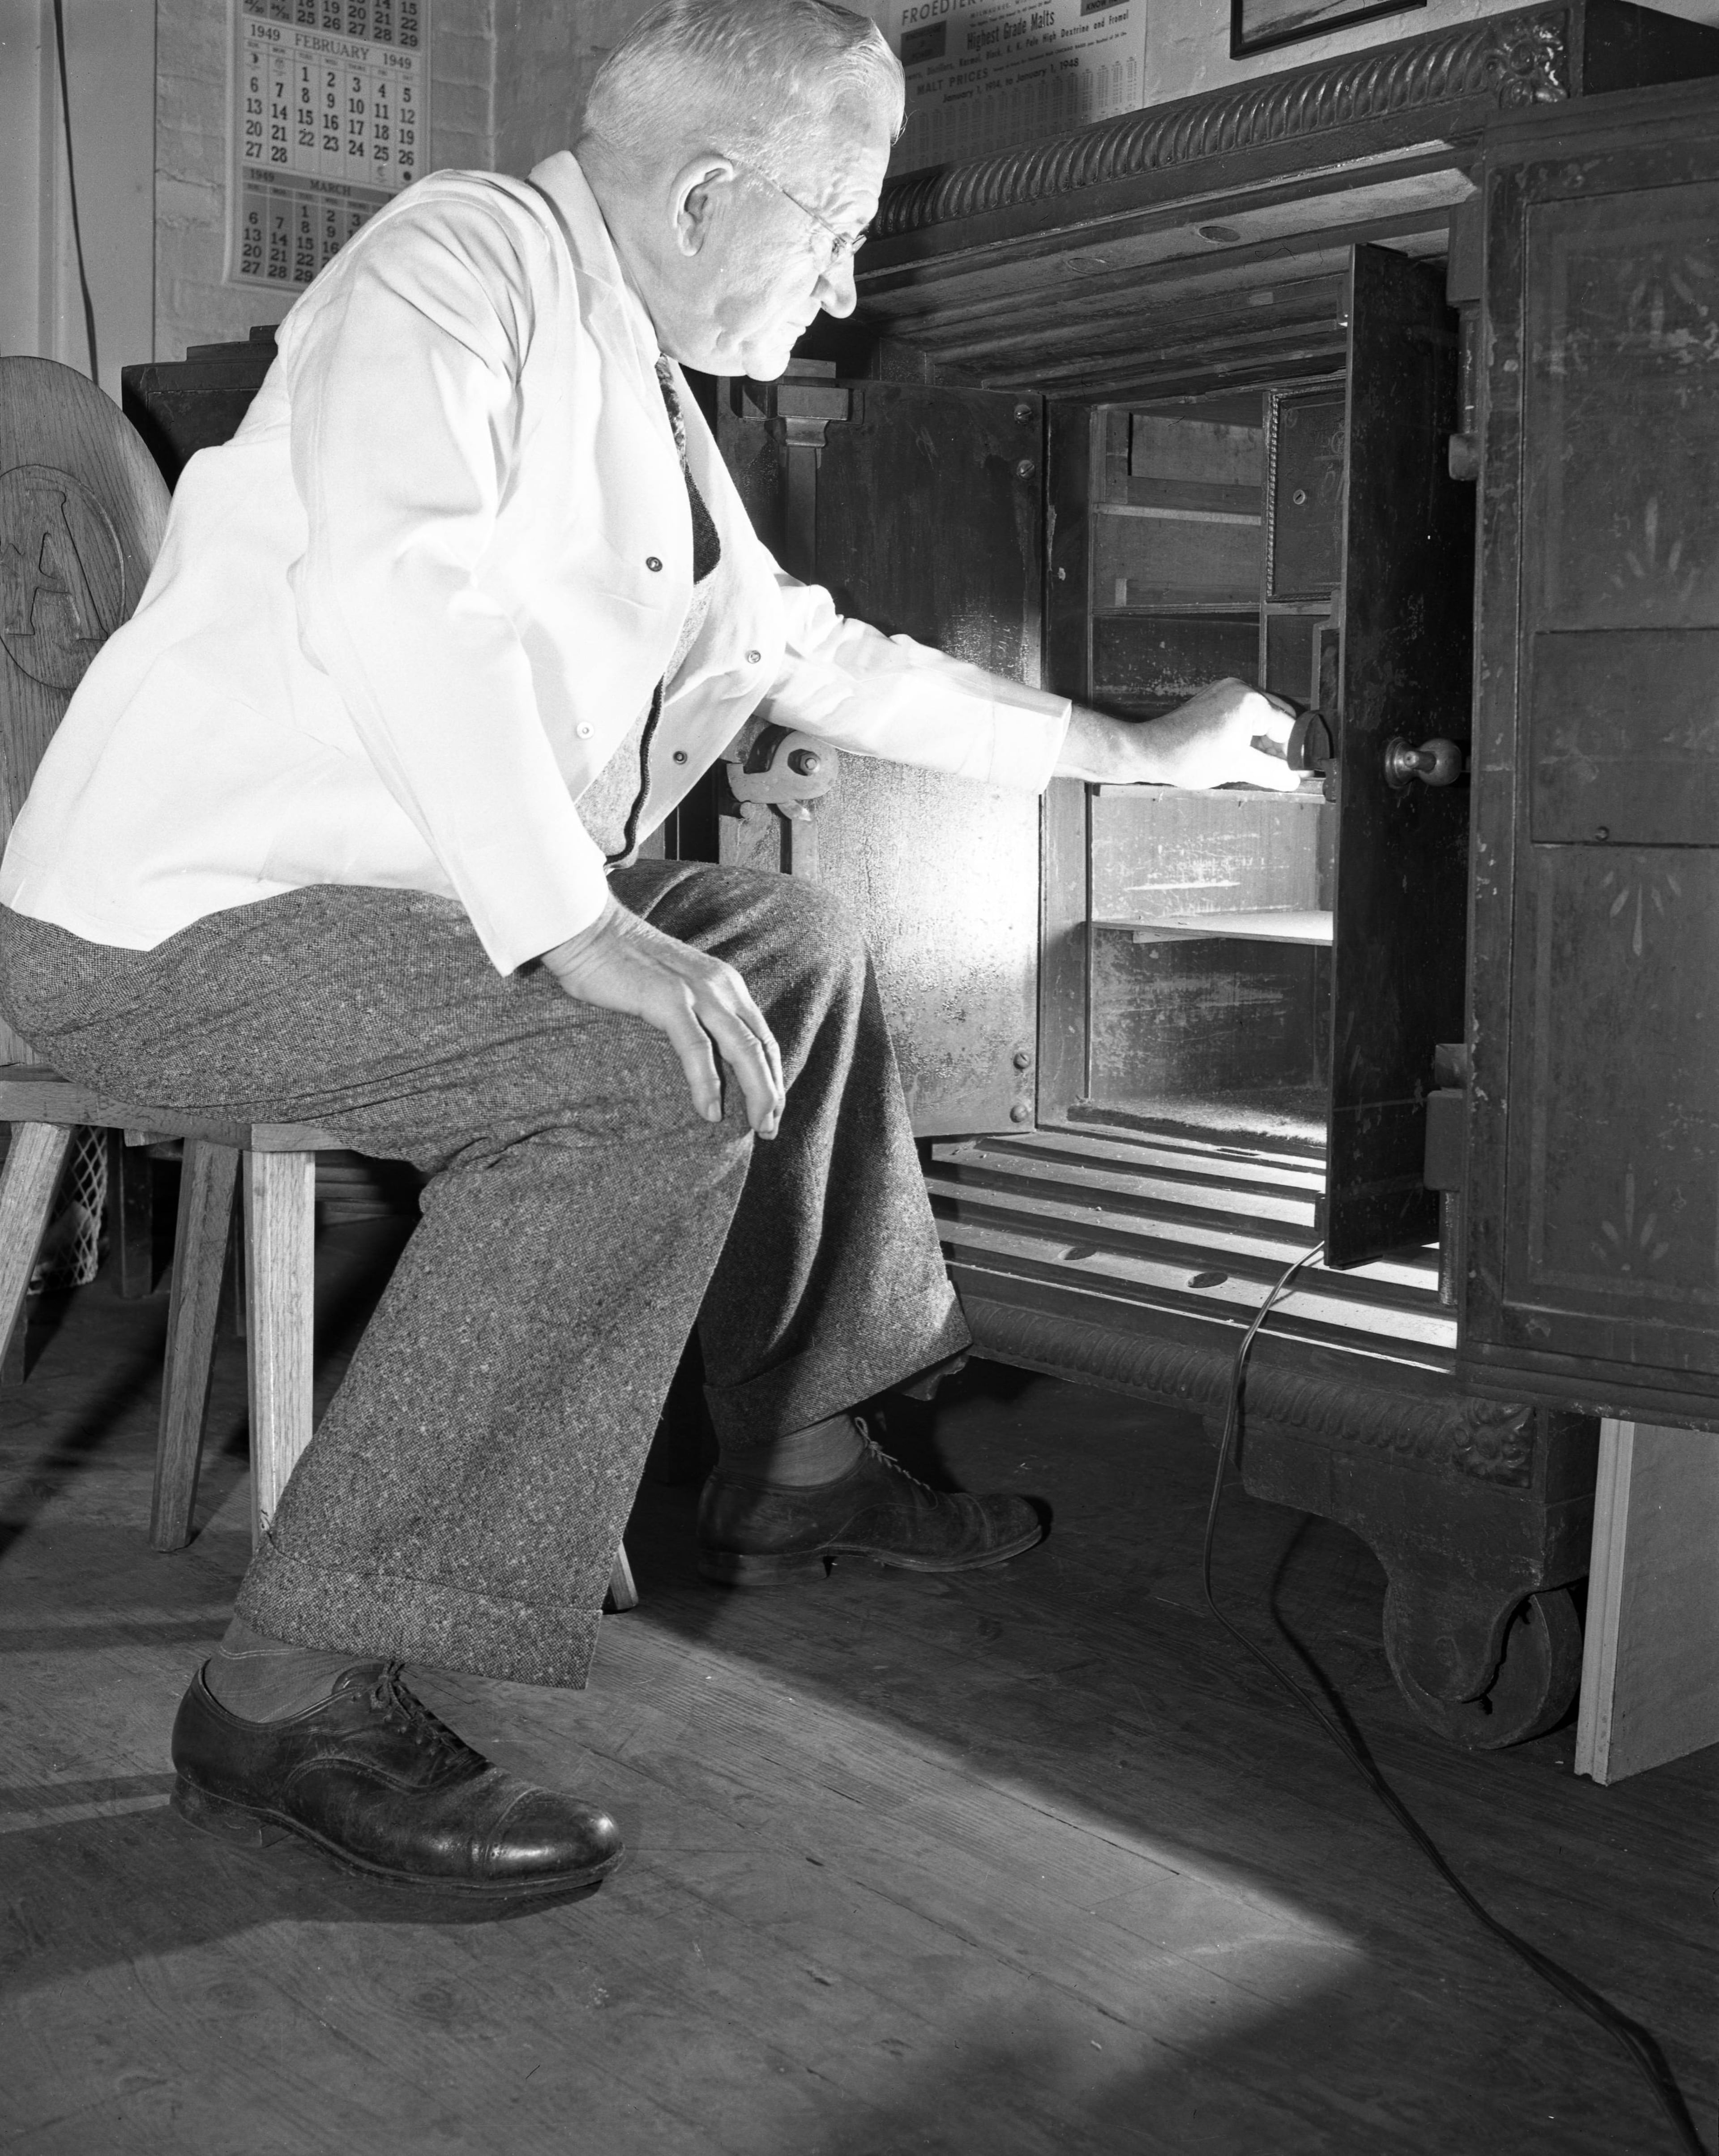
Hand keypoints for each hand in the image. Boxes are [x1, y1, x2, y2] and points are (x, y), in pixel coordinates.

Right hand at [540, 898, 784, 1137]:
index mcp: (726, 984)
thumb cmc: (624, 965)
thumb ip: (696, 1013)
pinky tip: (710, 1111)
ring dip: (756, 1093)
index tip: (773, 1109)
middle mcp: (722, 986)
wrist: (588, 931)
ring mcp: (697, 991)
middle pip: (761, 1047)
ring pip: (742, 1050)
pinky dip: (707, 1083)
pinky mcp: (669, 999)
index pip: (762, 1037)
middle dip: (772, 1092)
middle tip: (770, 1129)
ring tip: (757, 1126)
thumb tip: (705, 1055)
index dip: (773, 1075)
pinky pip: (697, 1048)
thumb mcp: (676, 987)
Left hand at [1059, 679, 1299, 790]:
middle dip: (1284, 744)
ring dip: (1268, 739)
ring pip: (1262, 715)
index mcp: (1250, 703)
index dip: (1297, 752)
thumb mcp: (1238, 768)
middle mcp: (1241, 689)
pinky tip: (1250, 752)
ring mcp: (1227, 690)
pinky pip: (1245, 712)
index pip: (1288, 727)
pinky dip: (1251, 731)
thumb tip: (1294, 779)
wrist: (1151, 751)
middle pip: (1279, 716)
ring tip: (1269, 765)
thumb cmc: (1188, 758)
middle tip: (1289, 770)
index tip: (1303, 771)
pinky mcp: (1216, 697)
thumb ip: (1272, 772)